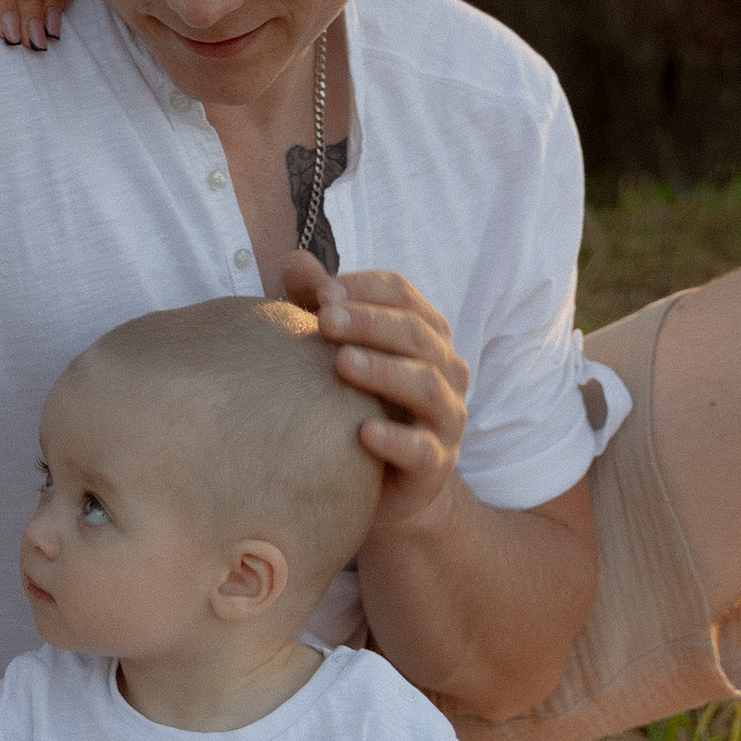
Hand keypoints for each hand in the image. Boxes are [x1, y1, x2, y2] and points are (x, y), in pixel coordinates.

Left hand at [278, 256, 467, 535]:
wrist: (378, 481)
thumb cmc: (354, 401)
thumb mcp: (337, 349)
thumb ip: (320, 306)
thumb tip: (294, 259)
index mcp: (424, 334)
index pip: (404, 296)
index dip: (366, 288)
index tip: (322, 290)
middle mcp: (445, 369)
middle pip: (417, 334)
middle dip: (371, 322)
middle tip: (324, 320)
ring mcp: (446, 418)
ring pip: (427, 385)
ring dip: (385, 370)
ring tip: (343, 363)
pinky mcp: (437, 466)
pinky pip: (423, 450)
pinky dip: (396, 440)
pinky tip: (362, 433)